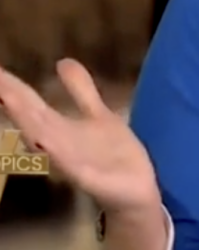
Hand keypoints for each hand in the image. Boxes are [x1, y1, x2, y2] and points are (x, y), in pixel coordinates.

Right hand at [0, 59, 160, 213]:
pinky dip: (58, 154)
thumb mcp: (98, 114)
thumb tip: (63, 61)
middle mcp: (59, 144)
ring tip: (8, 99)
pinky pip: (71, 166)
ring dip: (27, 121)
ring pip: (44, 139)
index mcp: (59, 128)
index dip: (11, 86)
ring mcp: (72, 162)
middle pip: (32, 118)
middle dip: (12, 99)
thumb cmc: (112, 153)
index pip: (30, 103)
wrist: (134, 189)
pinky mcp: (89, 178)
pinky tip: (44, 142)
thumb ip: (80, 90)